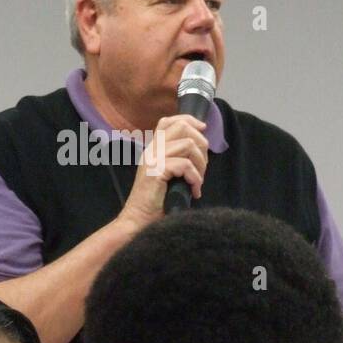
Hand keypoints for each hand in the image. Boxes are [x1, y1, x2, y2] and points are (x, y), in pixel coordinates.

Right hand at [116, 114, 207, 229]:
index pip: (168, 121)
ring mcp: (152, 159)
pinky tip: (194, 191)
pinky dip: (195, 178)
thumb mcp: (169, 176)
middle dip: (201, 144)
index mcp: (153, 149)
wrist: (139, 222)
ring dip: (201, 164)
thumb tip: (201, 147)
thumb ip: (179, 159)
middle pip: (182, 127)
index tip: (203, 129)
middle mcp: (151, 150)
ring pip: (188, 144)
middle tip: (202, 167)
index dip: (189, 120)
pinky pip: (185, 165)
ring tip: (197, 181)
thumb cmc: (157, 203)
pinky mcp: (156, 171)